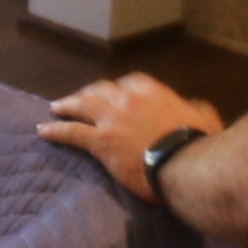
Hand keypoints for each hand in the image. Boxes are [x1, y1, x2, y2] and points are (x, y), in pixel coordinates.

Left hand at [36, 71, 230, 188]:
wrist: (185, 165)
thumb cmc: (199, 146)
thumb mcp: (205, 120)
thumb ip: (196, 109)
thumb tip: (195, 106)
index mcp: (153, 92)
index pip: (130, 82)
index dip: (118, 88)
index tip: (114, 93)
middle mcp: (129, 99)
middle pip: (101, 90)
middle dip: (89, 93)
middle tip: (80, 100)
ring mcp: (112, 118)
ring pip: (82, 105)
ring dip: (68, 105)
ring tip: (56, 107)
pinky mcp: (100, 141)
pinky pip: (71, 131)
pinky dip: (55, 129)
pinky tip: (42, 130)